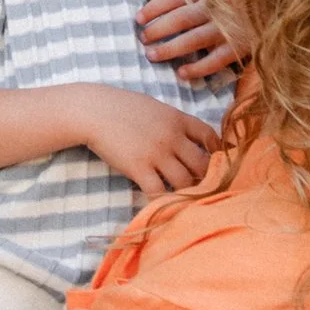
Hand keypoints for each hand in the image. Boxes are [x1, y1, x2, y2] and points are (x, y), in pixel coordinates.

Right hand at [67, 86, 219, 198]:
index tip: (215, 162)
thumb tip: (185, 138)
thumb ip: (172, 122)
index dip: (216, 152)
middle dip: (205, 178)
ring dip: (186, 192)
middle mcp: (172, 137)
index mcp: (178, 119)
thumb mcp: (154, 107)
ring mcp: (157, 154)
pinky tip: (162, 204)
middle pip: (203, 164)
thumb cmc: (121, 106)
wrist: (93, 111)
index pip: (209, 137)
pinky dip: (163, 200)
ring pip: (185, 182)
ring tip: (183, 198)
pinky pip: (158, 192)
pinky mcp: (139, 168)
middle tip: (201, 187)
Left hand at [137, 0, 238, 85]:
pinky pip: (216, 59)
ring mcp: (228, 28)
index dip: (155, 7)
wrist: (269, 8)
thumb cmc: (224, 0)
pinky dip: (199, 67)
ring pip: (196, 39)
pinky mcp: (240, 47)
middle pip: (183, 17)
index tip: (138, 18)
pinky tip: (182, 72)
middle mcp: (216, 8)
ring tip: (152, 56)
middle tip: (143, 39)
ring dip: (172, 48)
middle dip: (159, 28)